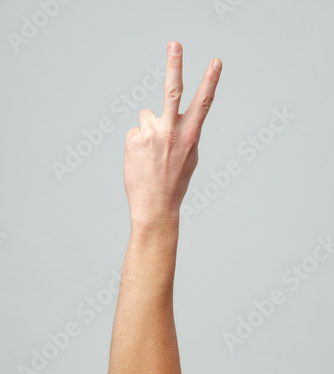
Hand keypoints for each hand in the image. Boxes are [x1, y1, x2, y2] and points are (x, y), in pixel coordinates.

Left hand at [123, 41, 221, 225]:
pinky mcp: (133, 140)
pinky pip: (135, 132)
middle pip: (173, 91)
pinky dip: (137, 142)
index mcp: (190, 136)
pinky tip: (141, 159)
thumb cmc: (174, 182)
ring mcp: (151, 135)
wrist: (155, 206)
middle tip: (175, 44)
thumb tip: (174, 118)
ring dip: (148, 129)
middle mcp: (171, 132)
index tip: (216, 62)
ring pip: (146, 116)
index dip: (210, 81)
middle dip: (175, 65)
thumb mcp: (190, 157)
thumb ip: (185, 134)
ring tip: (151, 154)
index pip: (203, 103)